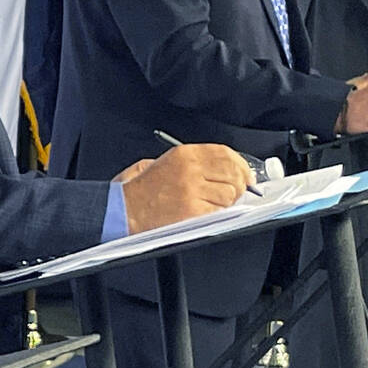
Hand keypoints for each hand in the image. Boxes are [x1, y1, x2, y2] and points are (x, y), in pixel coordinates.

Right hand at [119, 144, 253, 233]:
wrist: (123, 210)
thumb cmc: (139, 190)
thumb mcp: (162, 162)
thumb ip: (191, 162)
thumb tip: (223, 169)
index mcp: (183, 155)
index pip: (225, 153)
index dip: (241, 165)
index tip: (245, 174)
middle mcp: (190, 170)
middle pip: (233, 173)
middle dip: (239, 184)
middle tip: (236, 192)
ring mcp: (192, 191)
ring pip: (229, 194)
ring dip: (227, 202)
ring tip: (213, 204)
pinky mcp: (192, 211)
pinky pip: (219, 211)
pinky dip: (217, 213)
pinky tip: (206, 213)